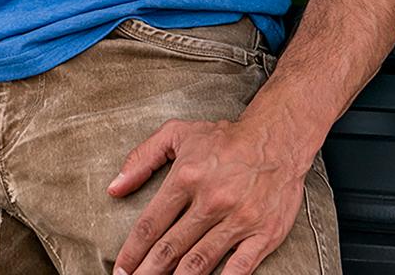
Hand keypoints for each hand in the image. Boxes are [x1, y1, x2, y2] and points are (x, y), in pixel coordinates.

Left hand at [108, 116, 311, 274]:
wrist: (279, 138)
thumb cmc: (227, 138)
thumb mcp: (177, 134)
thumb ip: (142, 158)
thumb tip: (115, 188)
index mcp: (187, 178)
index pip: (150, 225)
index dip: (131, 252)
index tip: (120, 268)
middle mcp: (211, 200)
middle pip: (170, 248)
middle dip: (147, 272)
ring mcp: (238, 219)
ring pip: (199, 262)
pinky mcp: (263, 233)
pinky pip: (239, 268)